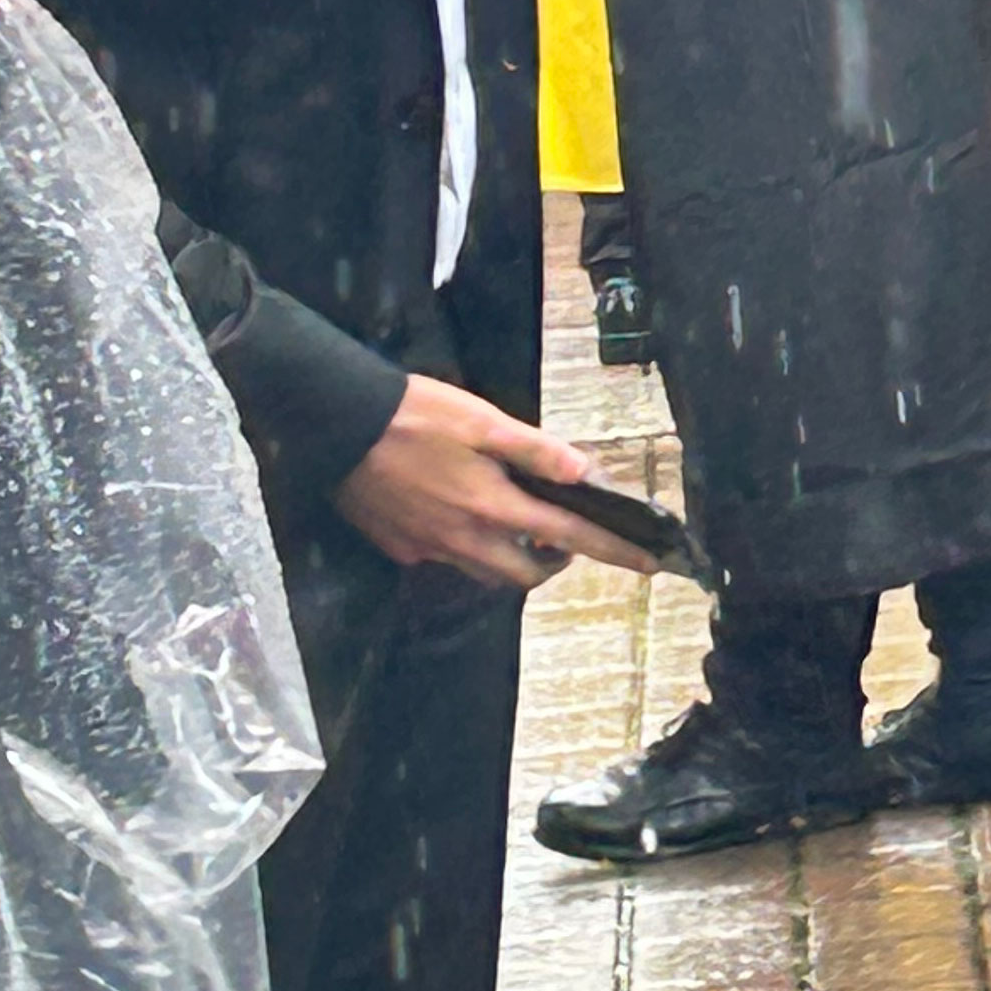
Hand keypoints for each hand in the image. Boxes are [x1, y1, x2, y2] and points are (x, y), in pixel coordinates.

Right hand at [333, 374, 661, 591]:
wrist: (339, 425)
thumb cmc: (416, 416)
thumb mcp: (484, 422)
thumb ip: (536, 450)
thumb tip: (583, 471)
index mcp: (493, 506)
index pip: (570, 538)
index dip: (615, 551)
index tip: (651, 564)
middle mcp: (464, 539)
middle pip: (525, 574)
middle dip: (552, 562)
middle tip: (560, 535)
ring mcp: (429, 548)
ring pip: (485, 571)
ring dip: (511, 556)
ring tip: (515, 522)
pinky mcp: (400, 547)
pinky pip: (446, 558)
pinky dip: (465, 544)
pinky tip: (456, 511)